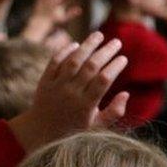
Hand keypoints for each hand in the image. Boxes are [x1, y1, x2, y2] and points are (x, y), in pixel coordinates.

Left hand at [8, 32, 128, 151]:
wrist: (40, 131)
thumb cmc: (74, 129)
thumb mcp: (97, 127)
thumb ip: (114, 112)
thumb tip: (126, 93)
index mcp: (86, 105)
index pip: (103, 81)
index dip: (115, 67)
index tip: (123, 58)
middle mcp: (71, 94)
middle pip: (90, 67)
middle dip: (106, 52)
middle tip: (117, 42)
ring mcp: (56, 87)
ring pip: (73, 61)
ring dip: (87, 46)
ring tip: (99, 35)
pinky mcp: (45, 81)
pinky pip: (55, 62)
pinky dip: (65, 51)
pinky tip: (77, 44)